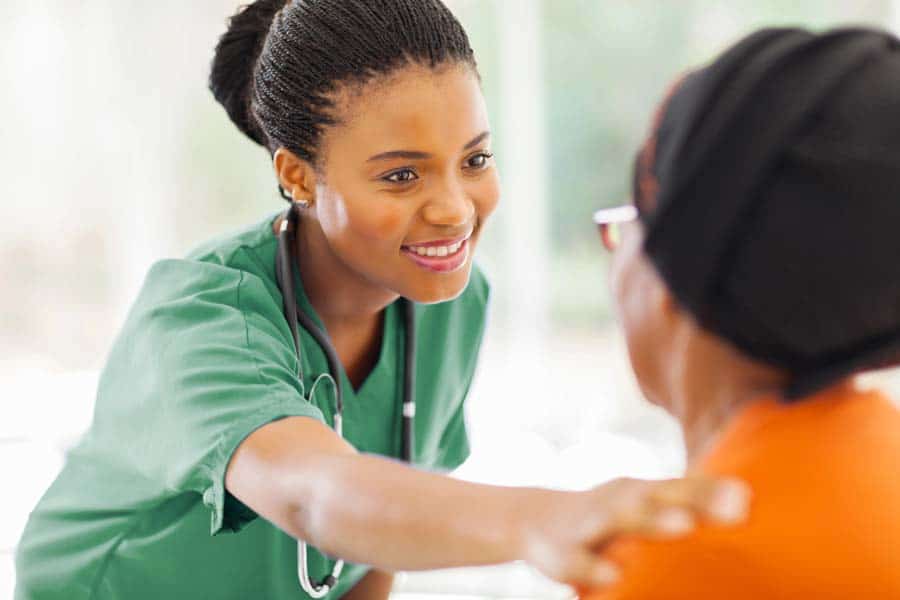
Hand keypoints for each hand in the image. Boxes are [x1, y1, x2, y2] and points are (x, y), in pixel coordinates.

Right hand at [519, 476, 749, 587]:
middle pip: (658, 496)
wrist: (532, 520)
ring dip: (651, 520)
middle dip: (695, 499)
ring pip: (620, 518)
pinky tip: (613, 577)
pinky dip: (593, 566)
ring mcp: (588, 523)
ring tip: (684, 526)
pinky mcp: (559, 550)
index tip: (749, 497)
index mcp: (640, 492)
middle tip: (735, 508)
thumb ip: (685, 503)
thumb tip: (745, 503)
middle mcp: (618, 501)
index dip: (713, 490)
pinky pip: (576, 559)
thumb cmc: (607, 516)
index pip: (681, 487)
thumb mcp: (641, 505)